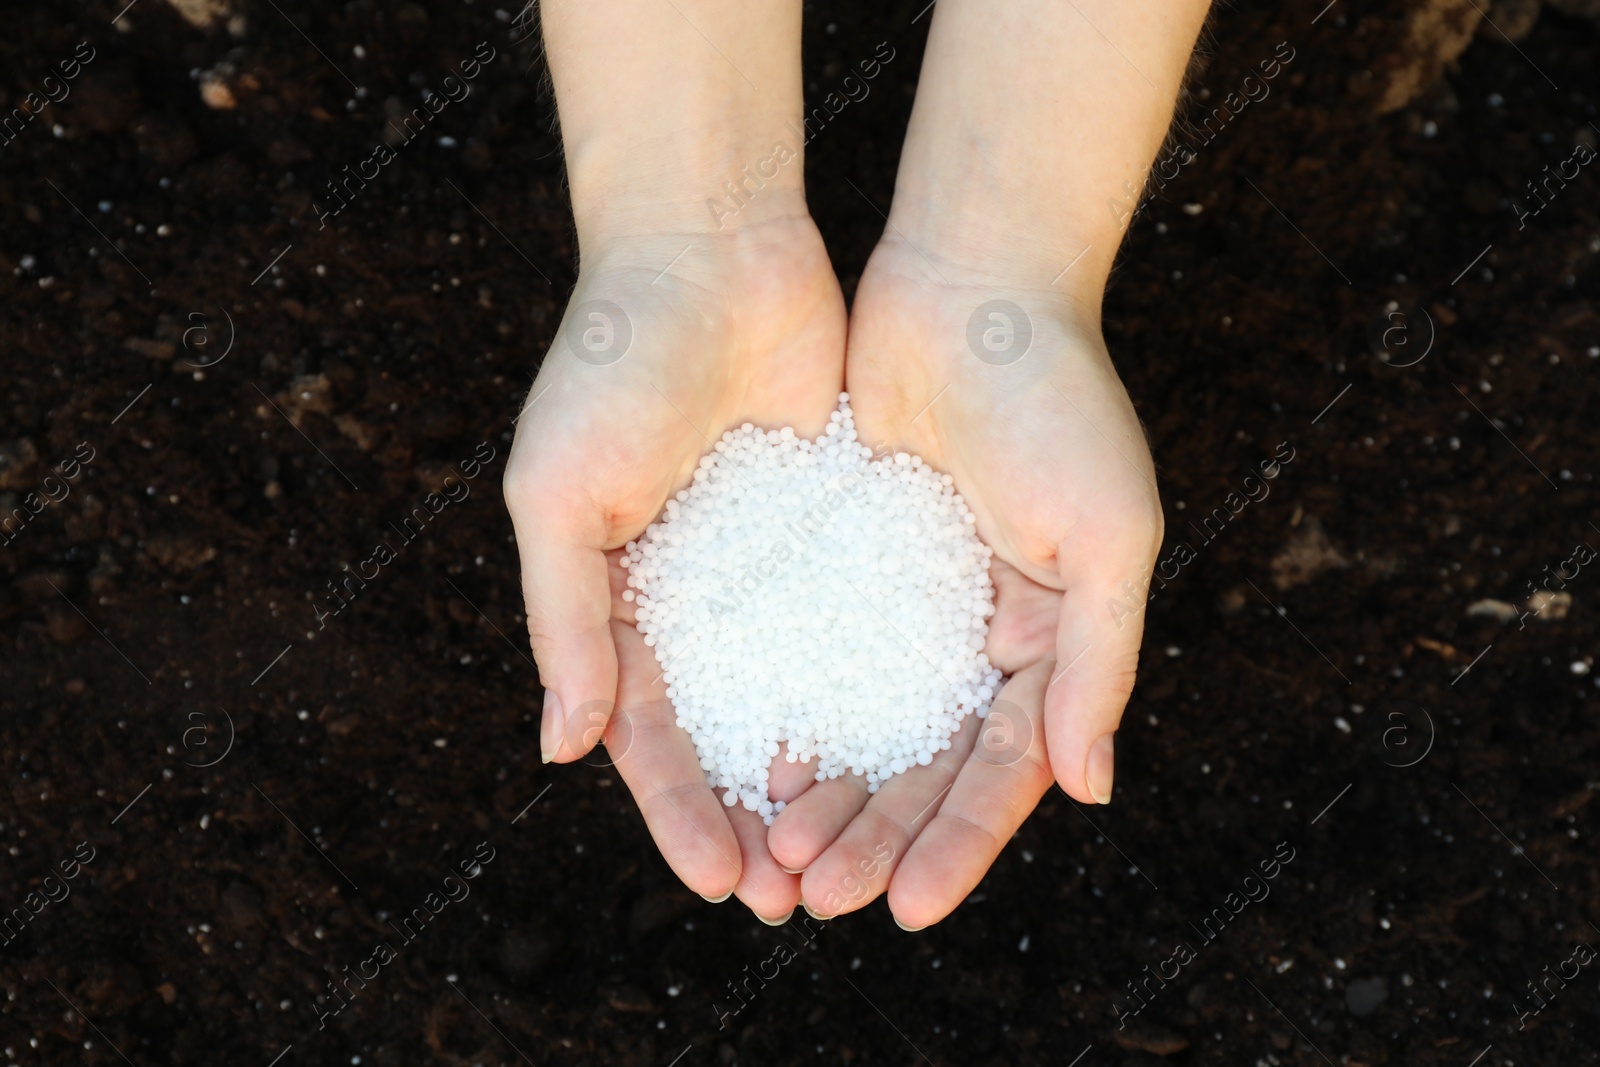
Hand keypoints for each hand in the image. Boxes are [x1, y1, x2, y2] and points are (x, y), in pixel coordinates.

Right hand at [504, 209, 846, 919]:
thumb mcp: (558, 495)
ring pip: (799, 689)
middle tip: (794, 898)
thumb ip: (566, 620)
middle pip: (728, 732)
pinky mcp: (837, 522)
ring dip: (821, 771)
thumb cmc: (610, 364)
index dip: (678, 811)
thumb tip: (563, 749)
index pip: (646, 732)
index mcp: (618, 596)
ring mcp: (769, 562)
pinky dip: (872, 684)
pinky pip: (857, 617)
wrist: (710, 248)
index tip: (720, 882)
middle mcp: (695, 593)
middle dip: (754, 816)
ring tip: (855, 846)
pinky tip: (906, 746)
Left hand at [766, 235, 1163, 927]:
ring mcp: (910, 600)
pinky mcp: (847, 559)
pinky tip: (755, 762)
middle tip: (818, 900)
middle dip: (877, 836)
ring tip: (775, 855)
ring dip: (829, 794)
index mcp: (1050, 637)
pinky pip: (817, 654)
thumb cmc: (1059, 400)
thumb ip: (1098, 662)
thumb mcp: (1108, 534)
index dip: (958, 842)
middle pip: (925, 764)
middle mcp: (980, 632)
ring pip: (866, 723)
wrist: (971, 283)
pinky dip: (794, 710)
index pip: (1003, 768)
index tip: (910, 909)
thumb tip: (1087, 789)